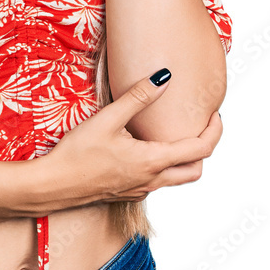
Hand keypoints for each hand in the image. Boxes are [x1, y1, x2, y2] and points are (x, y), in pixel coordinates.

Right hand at [33, 71, 222, 210]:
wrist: (54, 185)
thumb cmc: (78, 153)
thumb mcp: (108, 119)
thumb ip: (138, 97)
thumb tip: (164, 77)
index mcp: (153, 161)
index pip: (200, 150)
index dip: (214, 131)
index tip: (215, 114)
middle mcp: (152, 180)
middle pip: (194, 170)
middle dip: (204, 148)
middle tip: (201, 126)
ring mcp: (140, 189)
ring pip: (176, 178)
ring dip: (184, 158)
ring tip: (174, 133)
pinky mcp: (128, 192)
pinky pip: (157, 181)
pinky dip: (164, 165)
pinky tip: (146, 148)